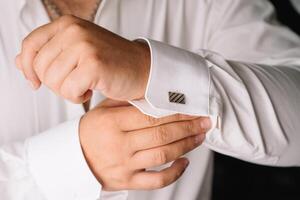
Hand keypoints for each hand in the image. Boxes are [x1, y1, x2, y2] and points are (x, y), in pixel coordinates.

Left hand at [16, 15, 149, 102]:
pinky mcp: (93, 64)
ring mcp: (84, 46)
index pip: (30, 45)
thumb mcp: (76, 52)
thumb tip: (20, 62)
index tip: (35, 83)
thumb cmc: (111, 63)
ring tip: (85, 84)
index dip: (28, 68)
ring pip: (53, 81)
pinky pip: (69, 91)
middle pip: (40, 67)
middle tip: (75, 82)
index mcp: (67, 24)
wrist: (143, 69)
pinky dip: (78, 97)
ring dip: (68, 91)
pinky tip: (92, 89)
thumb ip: (48, 54)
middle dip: (55, 83)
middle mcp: (73, 30)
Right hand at [79, 99, 210, 190]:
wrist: (73, 158)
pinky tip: (185, 162)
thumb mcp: (103, 110)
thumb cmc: (91, 131)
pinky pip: (156, 180)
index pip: (151, 116)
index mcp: (112, 123)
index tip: (193, 109)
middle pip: (161, 135)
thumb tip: (159, 96)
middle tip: (204, 122)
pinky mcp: (127, 181)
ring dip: (186, 145)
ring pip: (162, 155)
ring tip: (200, 136)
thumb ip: (128, 102)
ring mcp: (124, 165)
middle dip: (188, 127)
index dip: (177, 113)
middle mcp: (119, 144)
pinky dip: (174, 173)